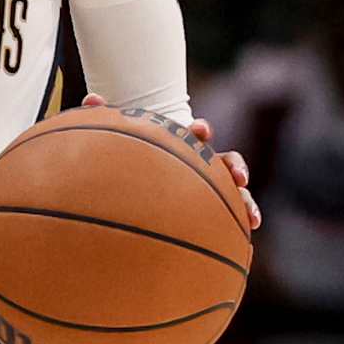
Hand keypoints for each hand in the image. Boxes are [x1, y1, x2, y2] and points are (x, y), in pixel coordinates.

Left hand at [80, 93, 259, 232]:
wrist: (138, 179)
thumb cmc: (130, 156)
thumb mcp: (120, 140)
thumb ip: (106, 120)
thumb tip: (91, 101)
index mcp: (184, 144)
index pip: (197, 134)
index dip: (200, 131)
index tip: (200, 131)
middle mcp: (203, 164)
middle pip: (225, 161)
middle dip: (235, 167)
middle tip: (239, 177)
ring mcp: (210, 187)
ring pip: (235, 194)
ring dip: (246, 202)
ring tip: (252, 218)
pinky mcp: (210, 211)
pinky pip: (225, 221)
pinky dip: (235, 228)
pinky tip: (240, 242)